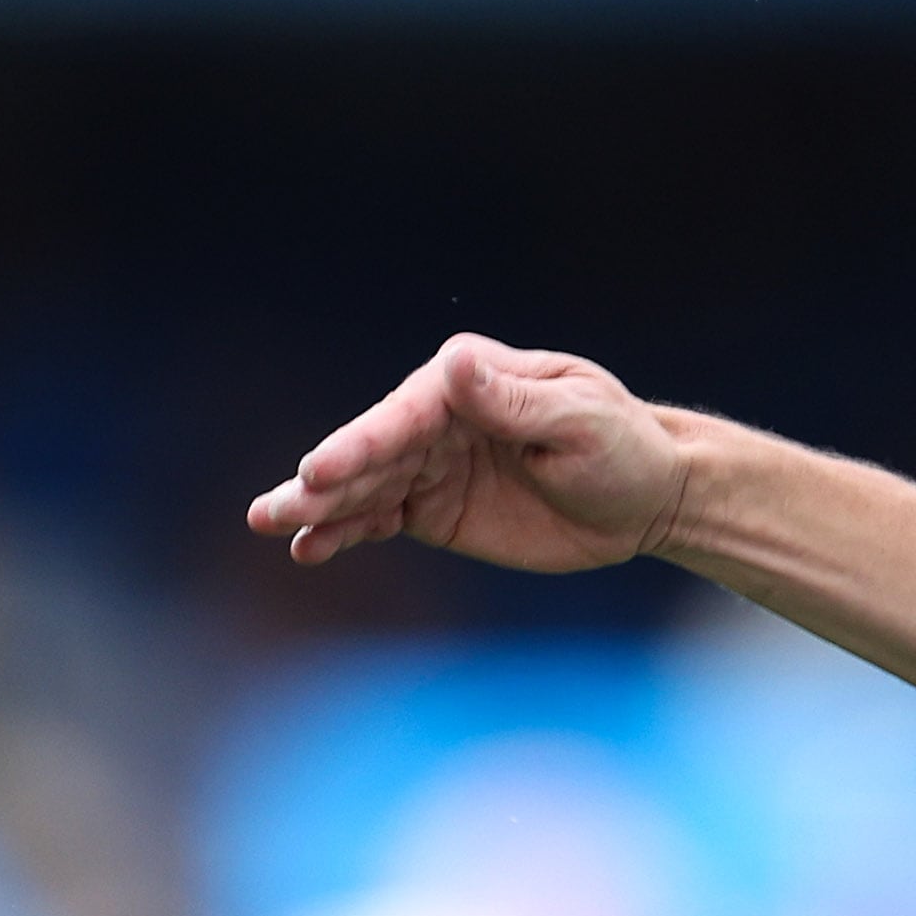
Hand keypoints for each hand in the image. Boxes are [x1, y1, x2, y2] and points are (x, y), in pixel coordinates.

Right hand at [249, 335, 687, 573]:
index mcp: (470, 380)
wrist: (647, 497)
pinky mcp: (433, 509)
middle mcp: (438, 416)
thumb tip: (456, 365)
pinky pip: (380, 519)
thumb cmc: (622, 447)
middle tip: (274, 507)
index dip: (362, 444)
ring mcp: (430, 464)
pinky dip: (344, 534)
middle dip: (322, 481)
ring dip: (317, 509)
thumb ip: (511, 401)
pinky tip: (308, 550)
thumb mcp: (577, 420)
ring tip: (268, 524)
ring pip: (364, 488)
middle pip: (371, 450)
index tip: (321, 472)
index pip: (405, 414)